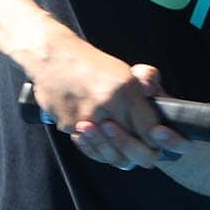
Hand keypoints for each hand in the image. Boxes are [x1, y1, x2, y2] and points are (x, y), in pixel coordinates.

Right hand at [21, 38, 185, 171]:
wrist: (52, 57)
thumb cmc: (92, 64)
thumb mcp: (125, 70)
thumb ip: (148, 83)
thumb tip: (157, 103)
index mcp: (125, 90)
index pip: (150, 131)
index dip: (156, 141)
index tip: (155, 140)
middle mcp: (107, 105)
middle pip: (131, 147)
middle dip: (137, 152)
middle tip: (140, 149)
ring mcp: (87, 117)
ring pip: (109, 152)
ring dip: (115, 151)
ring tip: (117, 143)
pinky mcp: (69, 125)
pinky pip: (89, 147)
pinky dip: (95, 147)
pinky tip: (98, 139)